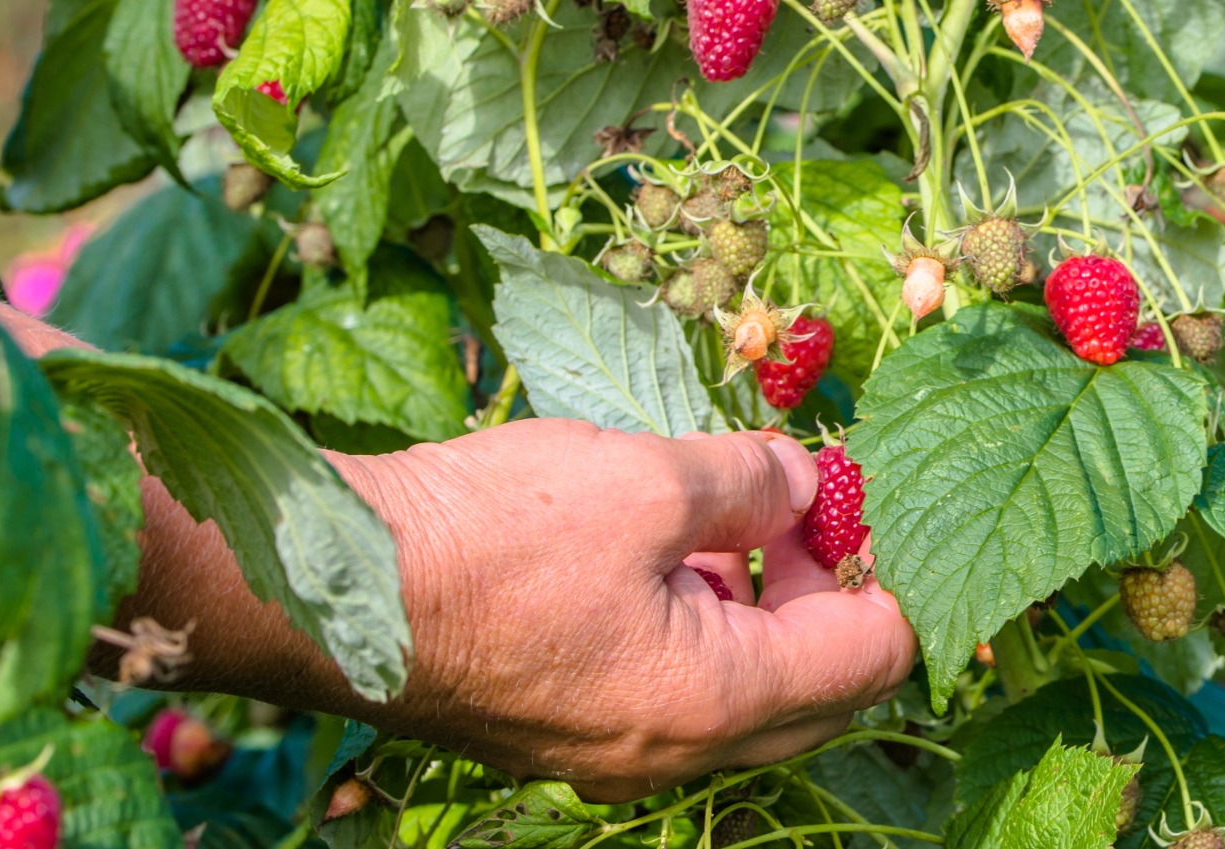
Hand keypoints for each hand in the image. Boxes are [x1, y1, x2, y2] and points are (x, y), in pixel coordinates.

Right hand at [333, 419, 913, 799]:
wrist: (330, 583)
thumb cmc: (489, 536)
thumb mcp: (647, 480)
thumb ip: (750, 482)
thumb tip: (802, 477)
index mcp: (714, 701)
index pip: (873, 656)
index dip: (894, 568)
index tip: (878, 493)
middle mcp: (675, 747)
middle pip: (818, 682)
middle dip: (834, 584)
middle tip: (819, 494)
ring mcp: (615, 746)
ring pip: (744, 681)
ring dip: (764, 593)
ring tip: (744, 499)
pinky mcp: (565, 722)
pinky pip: (675, 678)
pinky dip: (700, 610)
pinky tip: (671, 534)